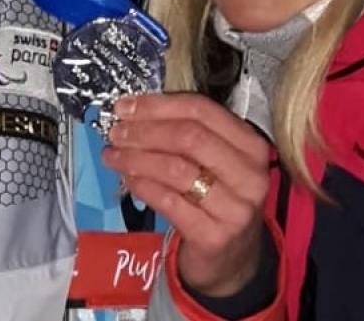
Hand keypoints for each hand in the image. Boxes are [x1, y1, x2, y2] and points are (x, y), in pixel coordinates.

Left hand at [101, 93, 271, 297]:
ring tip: (113, 155)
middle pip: (189, 137)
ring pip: (176, 169)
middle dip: (145, 131)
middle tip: (116, 132)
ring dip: (137, 158)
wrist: (232, 258)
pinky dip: (142, 186)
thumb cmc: (216, 198)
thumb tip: (132, 111)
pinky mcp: (214, 236)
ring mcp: (235, 208)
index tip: (126, 106)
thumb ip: (183, 132)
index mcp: (251, 145)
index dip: (159, 105)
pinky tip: (127, 179)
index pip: (202, 110)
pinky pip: (169, 201)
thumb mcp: (213, 161)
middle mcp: (250, 174)